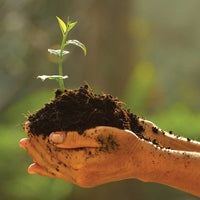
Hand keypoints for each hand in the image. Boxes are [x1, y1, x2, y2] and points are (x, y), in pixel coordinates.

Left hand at [20, 122, 148, 186]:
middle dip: (35, 148)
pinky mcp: (85, 180)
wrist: (137, 160)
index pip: (52, 149)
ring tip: (27, 148)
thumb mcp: (100, 134)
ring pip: (53, 168)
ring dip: (38, 157)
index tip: (29, 127)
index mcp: (81, 161)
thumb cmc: (122, 143)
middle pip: (50, 160)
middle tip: (24, 137)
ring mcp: (81, 179)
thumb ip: (75, 137)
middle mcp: (78, 174)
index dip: (39, 138)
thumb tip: (52, 137)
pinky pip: (61, 175)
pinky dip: (47, 170)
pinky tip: (36, 168)